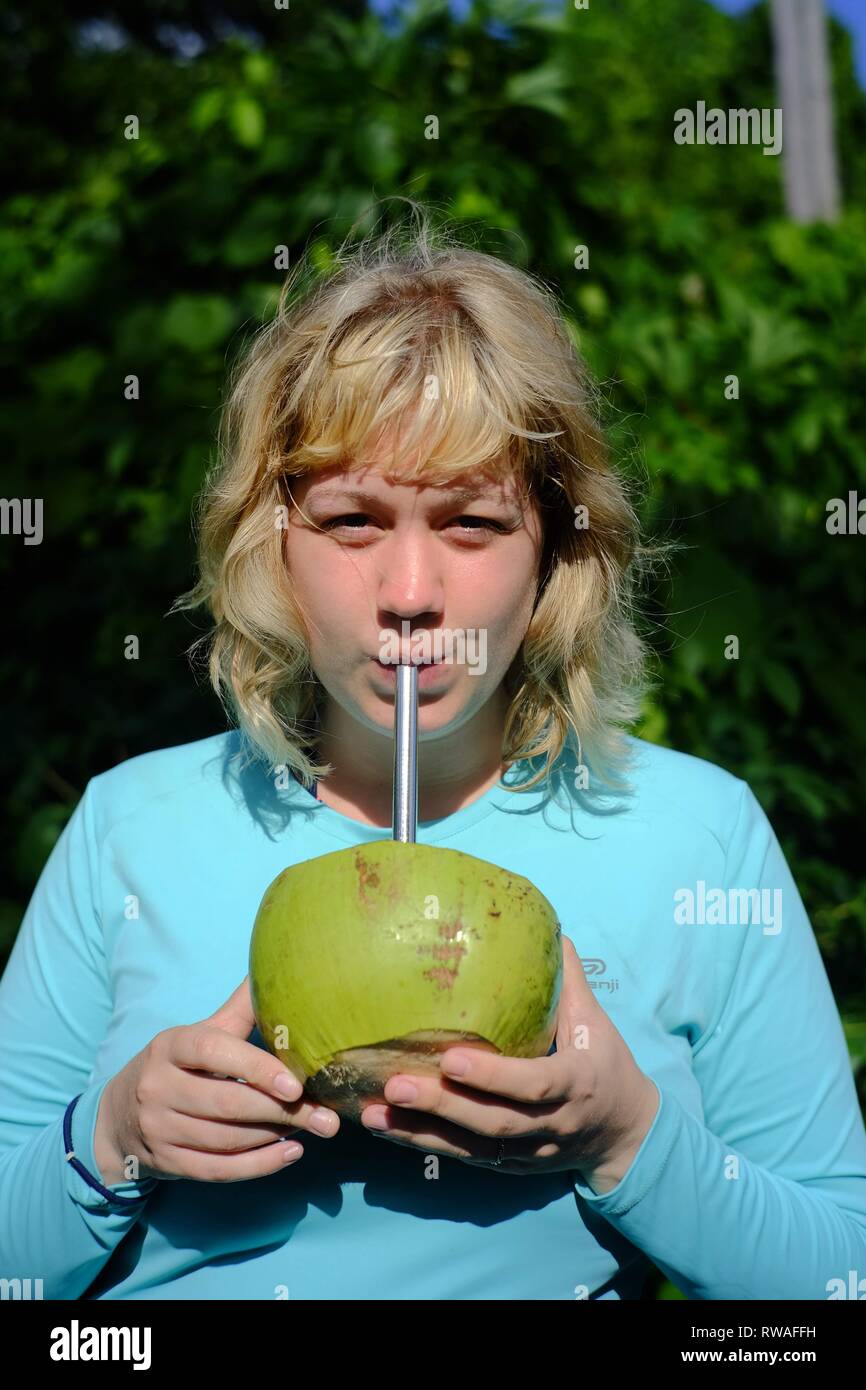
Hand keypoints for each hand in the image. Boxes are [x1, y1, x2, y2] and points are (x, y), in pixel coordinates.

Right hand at [94, 978, 340, 1184]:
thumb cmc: (176, 1066)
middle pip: (226, 1103)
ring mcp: (158, 1128)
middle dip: (281, 1111)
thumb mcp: (199, 1034)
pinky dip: (259, 1166)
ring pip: (226, 1139)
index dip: (257, 1067)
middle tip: (324, 1116)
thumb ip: (239, 1010)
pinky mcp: (166, 1162)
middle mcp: (158, 1087)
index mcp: (170, 1046)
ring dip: (274, 1135)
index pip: (214, 1052)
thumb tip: (277, 968)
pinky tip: (290, 1153)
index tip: (296, 1084)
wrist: (118, 1116)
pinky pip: (218, 1169)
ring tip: (311, 1127)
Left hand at [360, 936, 659, 1185]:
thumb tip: (552, 932)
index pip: (534, 1085)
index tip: (451, 1058)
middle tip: (395, 1086)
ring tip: (373, 1114)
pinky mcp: (509, 1166)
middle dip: (443, 1107)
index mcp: (576, 1084)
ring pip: (472, 1148)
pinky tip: (385, 1128)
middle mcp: (551, 1124)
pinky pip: (464, 1158)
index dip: (493, 1076)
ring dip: (420, 1133)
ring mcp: (528, 1152)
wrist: (624, 1135)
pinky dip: (424, 1144)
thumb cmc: (607, 1067)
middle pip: (493, 1122)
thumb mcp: (597, 1025)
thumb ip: (571, 983)